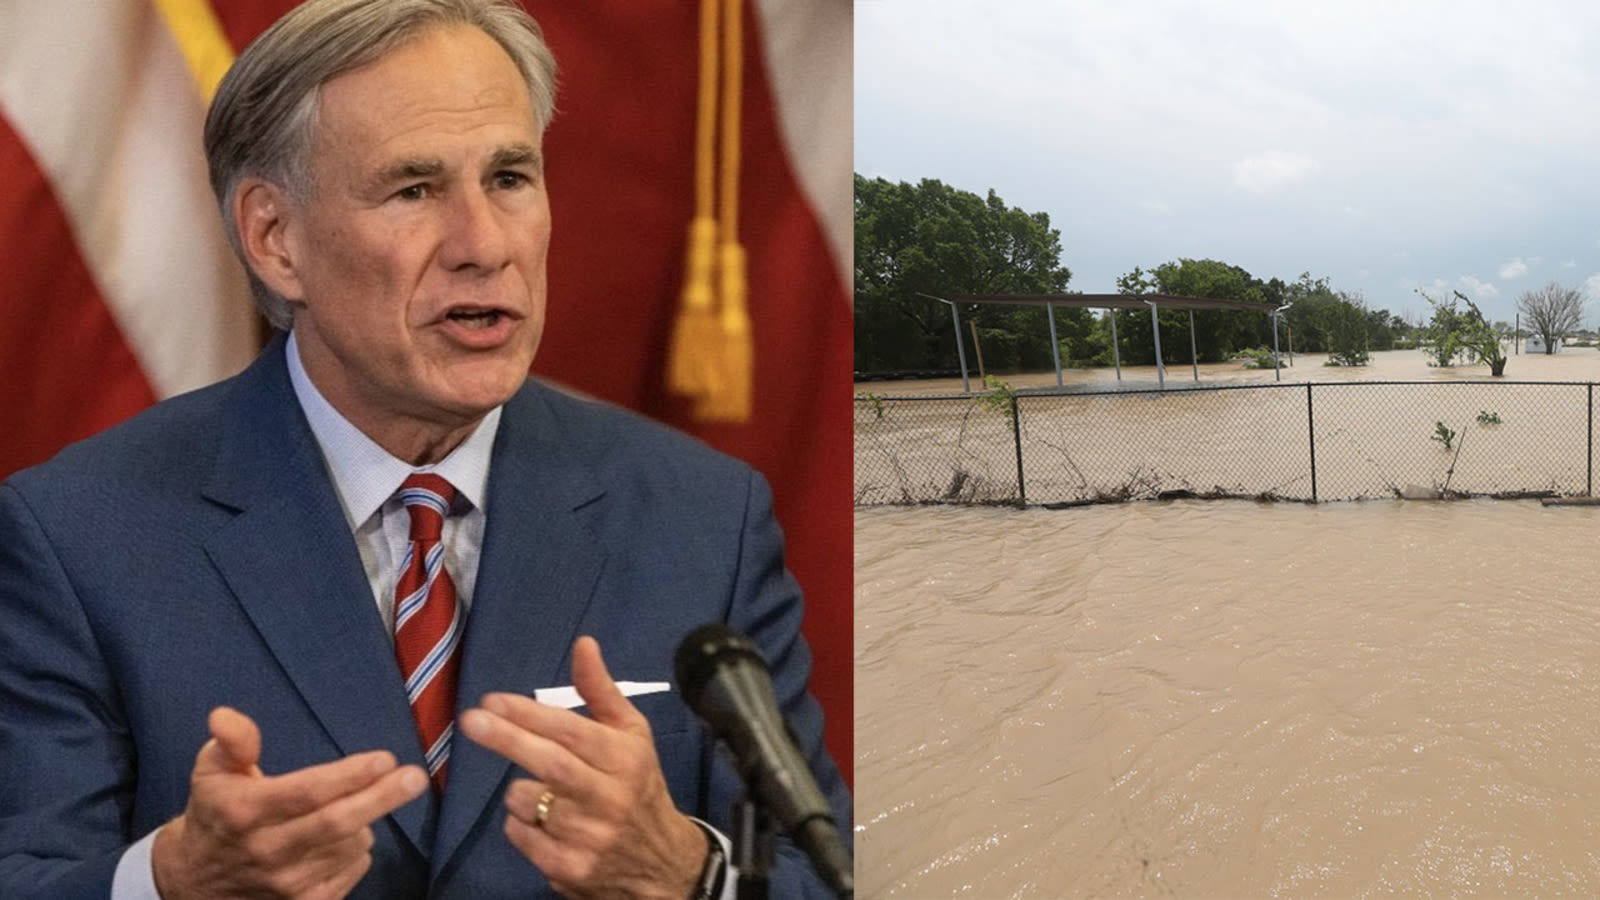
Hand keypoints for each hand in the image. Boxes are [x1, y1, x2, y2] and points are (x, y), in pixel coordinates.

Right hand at [151, 707, 428, 898]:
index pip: (305, 793)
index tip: (385, 758)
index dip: (349, 777)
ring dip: (365, 820)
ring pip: (351, 844)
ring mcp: (286, 883)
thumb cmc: (216, 812)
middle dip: (381, 798)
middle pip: (336, 824)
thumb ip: (231, 742)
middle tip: (415, 777)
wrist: (196, 882)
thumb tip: (224, 715)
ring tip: (355, 804)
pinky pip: (353, 869)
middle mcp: (266, 850)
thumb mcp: (212, 771)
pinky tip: (345, 835)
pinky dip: (359, 849)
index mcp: (244, 812)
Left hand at [459, 636, 706, 898]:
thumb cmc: (638, 783)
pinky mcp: (569, 868)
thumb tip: (582, 643)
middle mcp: (609, 796)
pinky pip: (521, 835)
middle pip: (548, 763)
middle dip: (505, 739)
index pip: (571, 731)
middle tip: (471, 721)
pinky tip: (541, 819)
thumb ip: (601, 690)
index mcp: (625, 758)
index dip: (528, 714)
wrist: (660, 860)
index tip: (492, 700)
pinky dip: (519, 823)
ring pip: (527, 801)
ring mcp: (590, 836)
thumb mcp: (631, 734)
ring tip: (536, 786)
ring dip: (516, 789)